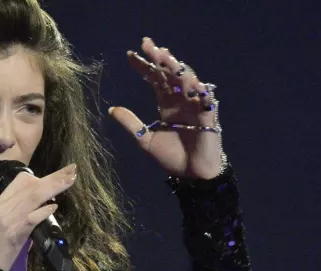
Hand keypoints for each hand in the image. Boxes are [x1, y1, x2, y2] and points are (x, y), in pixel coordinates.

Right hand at [0, 163, 76, 270]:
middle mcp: (2, 208)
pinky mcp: (13, 233)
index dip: (42, 176)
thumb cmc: (6, 246)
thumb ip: (25, 209)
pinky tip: (54, 207)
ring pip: (32, 198)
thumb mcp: (12, 222)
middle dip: (54, 177)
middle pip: (31, 186)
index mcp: (1, 202)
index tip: (60, 175)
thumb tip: (48, 199)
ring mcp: (7, 220)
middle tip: (72, 171)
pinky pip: (31, 218)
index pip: (21, 180)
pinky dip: (43, 211)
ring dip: (53, 188)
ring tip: (69, 182)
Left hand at [108, 36, 224, 180]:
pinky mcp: (208, 114)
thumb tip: (111, 109)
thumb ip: (131, 123)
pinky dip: (198, 89)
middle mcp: (180, 99)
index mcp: (166, 102)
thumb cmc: (172, 157)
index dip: (143, 66)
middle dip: (159, 58)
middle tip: (147, 45)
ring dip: (176, 67)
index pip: (154, 78)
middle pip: (169, 72)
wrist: (191, 175)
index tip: (130, 55)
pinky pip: (205, 97)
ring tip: (164, 56)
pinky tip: (189, 81)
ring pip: (187, 79)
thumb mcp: (145, 139)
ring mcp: (195, 104)